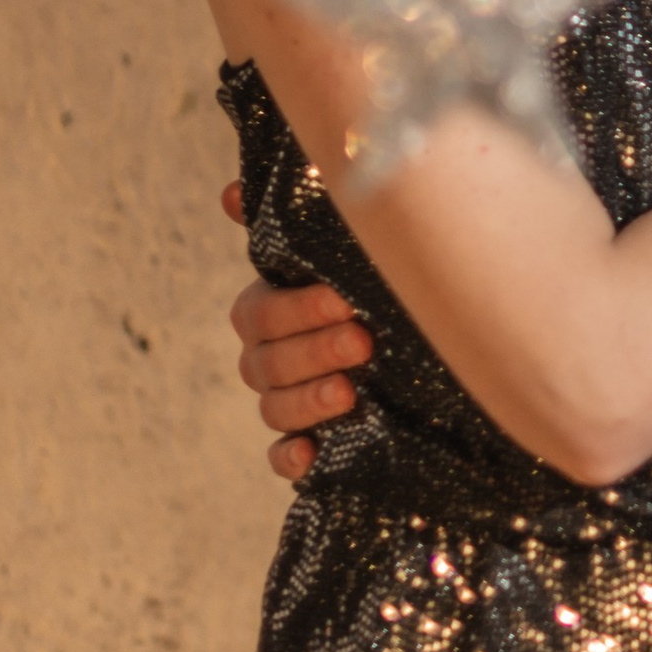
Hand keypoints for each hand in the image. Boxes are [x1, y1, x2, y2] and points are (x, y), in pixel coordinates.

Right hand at [223, 183, 369, 480]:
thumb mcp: (341, 248)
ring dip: (306, 402)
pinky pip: (282, 460)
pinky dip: (291, 459)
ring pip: (274, 409)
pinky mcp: (310, 444)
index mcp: (269, 310)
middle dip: (314, 350)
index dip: (296, 308)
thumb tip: (230, 192)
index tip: (344, 297)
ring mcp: (288, 403)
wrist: (420, 331)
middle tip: (362, 338)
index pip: (258, 314)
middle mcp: (270, 358)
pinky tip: (310, 455)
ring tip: (350, 391)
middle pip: (267, 363)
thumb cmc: (370, 280)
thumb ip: (297, 222)